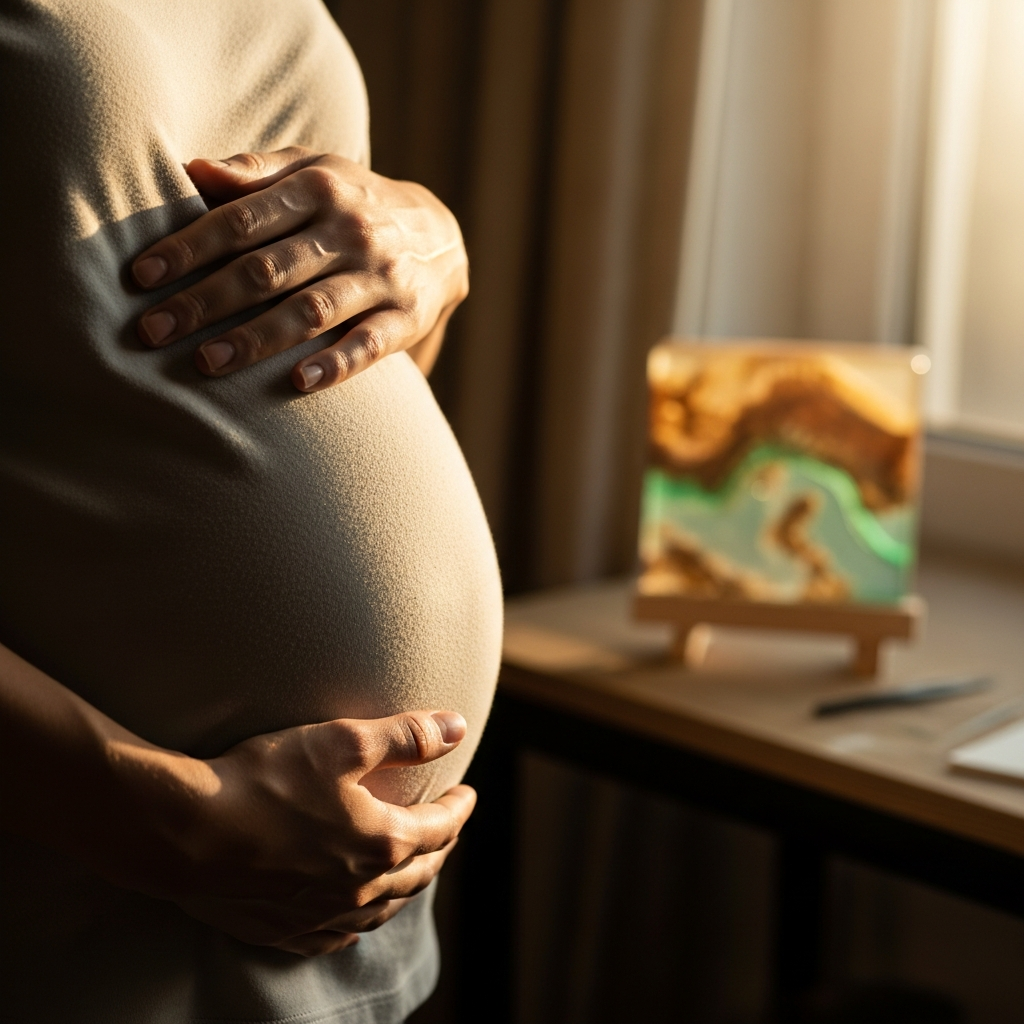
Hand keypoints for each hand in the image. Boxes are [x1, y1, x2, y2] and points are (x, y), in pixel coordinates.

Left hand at [131, 147, 468, 390]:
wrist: (440, 237)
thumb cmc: (353, 204)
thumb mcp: (314, 172)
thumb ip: (256, 172)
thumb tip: (192, 169)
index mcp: (318, 189)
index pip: (241, 219)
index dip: (188, 247)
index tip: (141, 275)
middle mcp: (349, 231)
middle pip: (267, 269)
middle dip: (205, 301)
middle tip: (153, 330)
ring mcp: (380, 277)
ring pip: (310, 310)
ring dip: (256, 338)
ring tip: (206, 364)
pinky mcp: (406, 317)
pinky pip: (370, 344)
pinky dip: (336, 363)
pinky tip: (298, 383)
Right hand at [161, 710, 475, 955]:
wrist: (183, 831)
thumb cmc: (265, 779)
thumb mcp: (343, 742)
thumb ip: (405, 736)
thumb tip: (458, 728)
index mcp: (381, 842)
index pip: (438, 827)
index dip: (458, 807)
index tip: (467, 792)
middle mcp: (358, 889)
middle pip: (417, 871)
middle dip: (439, 846)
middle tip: (447, 827)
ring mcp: (319, 915)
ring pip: (383, 909)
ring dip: (406, 885)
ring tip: (412, 867)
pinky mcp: (281, 930)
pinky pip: (336, 934)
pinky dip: (360, 920)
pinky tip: (355, 915)